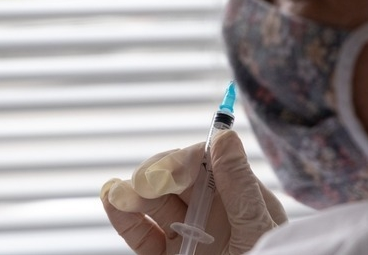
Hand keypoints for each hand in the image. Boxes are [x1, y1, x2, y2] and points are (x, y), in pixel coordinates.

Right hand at [101, 130, 286, 253]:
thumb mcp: (256, 225)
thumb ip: (238, 184)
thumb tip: (224, 134)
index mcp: (239, 194)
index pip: (207, 161)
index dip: (187, 159)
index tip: (178, 168)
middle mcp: (210, 208)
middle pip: (174, 178)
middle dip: (157, 174)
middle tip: (148, 184)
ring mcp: (185, 231)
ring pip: (152, 202)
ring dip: (134, 191)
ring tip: (123, 194)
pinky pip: (140, 233)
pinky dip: (123, 216)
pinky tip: (111, 199)